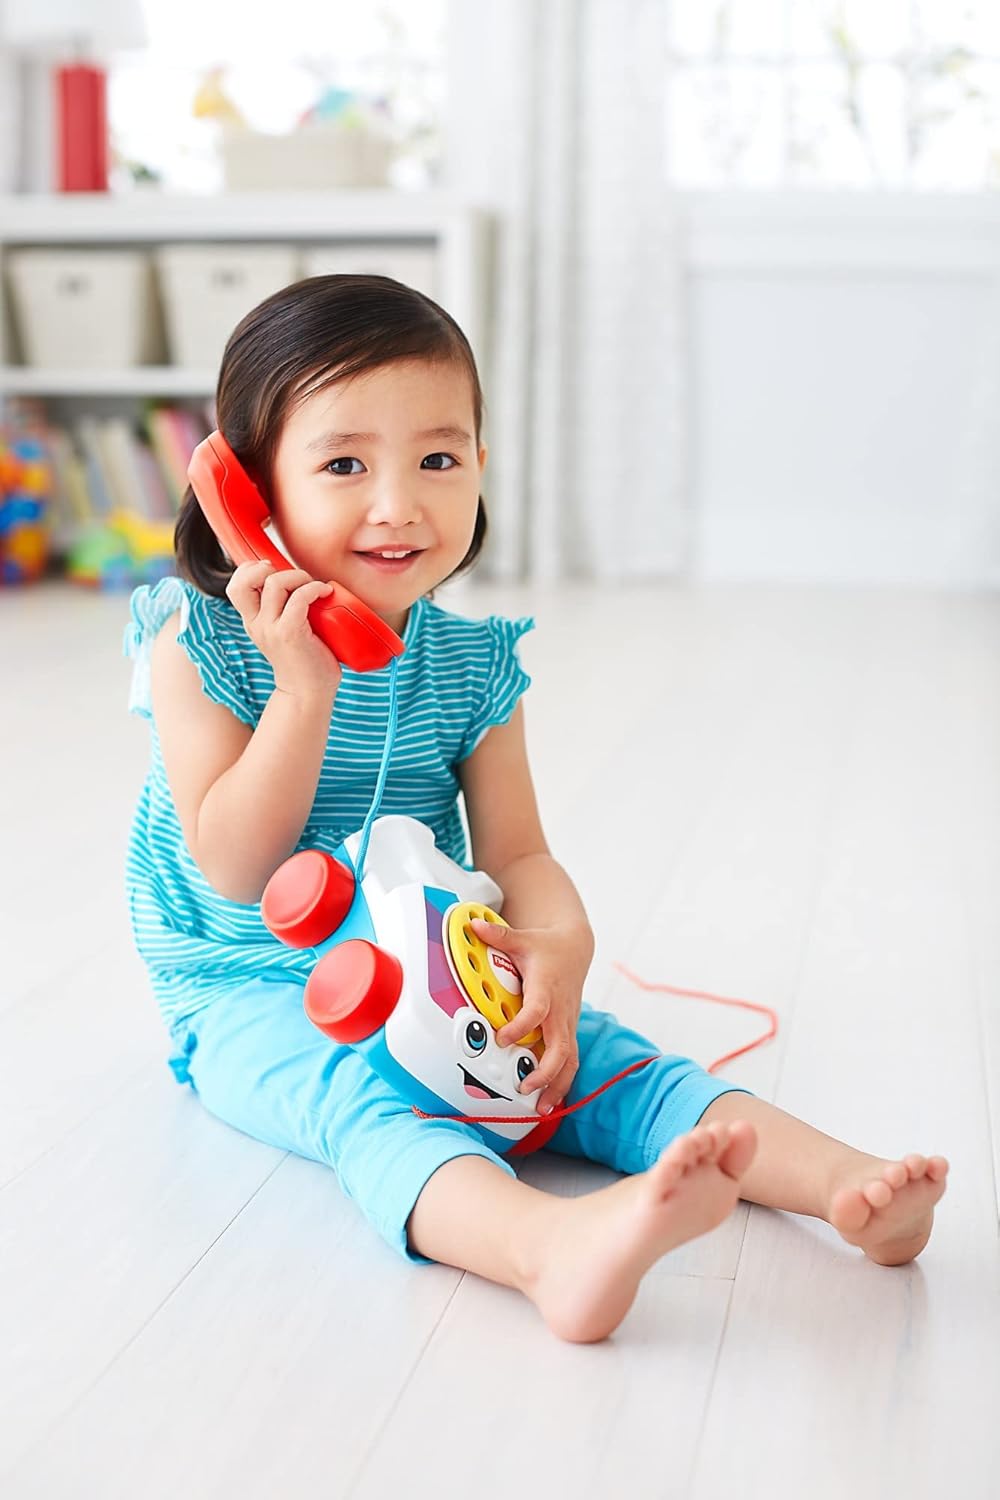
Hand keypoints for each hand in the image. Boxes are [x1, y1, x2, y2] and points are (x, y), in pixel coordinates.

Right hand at [226, 560, 341, 698]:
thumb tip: (298, 581)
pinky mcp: (290, 634)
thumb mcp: (283, 631)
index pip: (235, 585)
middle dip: (267, 568)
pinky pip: (299, 598)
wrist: (307, 693)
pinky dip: (314, 589)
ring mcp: (271, 629)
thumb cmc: (304, 660)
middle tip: (292, 578)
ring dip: (299, 577)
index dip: (251, 569)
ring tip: (314, 586)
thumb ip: (282, 610)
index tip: (275, 570)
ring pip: (275, 583)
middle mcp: (256, 623)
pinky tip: (325, 592)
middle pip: (243, 581)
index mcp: (252, 621)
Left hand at [470, 917, 588, 1113]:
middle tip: (525, 1085)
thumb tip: (472, 925)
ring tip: (541, 1108)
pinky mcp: (568, 1032)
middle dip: (546, 1070)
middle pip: (560, 1046)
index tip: (502, 1038)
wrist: (575, 949)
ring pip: (570, 1061)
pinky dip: (561, 1083)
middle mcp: (560, 1011)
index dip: (522, 1026)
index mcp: (547, 988)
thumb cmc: (547, 948)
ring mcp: (567, 1024)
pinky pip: (569, 1062)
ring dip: (557, 1086)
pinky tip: (549, 1102)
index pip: (537, 1011)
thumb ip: (498, 935)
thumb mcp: (522, 938)